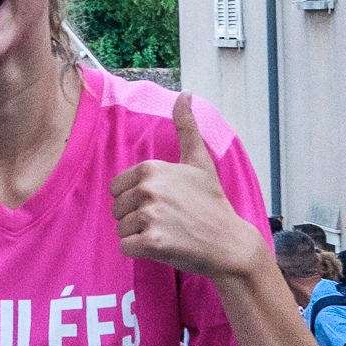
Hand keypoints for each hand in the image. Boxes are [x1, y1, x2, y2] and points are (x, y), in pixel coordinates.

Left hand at [110, 94, 262, 279]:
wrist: (229, 242)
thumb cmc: (211, 202)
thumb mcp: (199, 161)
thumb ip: (187, 128)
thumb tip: (186, 94)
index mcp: (152, 168)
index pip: (117, 188)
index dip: (135, 199)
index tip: (163, 203)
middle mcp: (149, 189)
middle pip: (117, 209)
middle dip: (136, 218)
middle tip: (167, 220)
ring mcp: (150, 216)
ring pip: (121, 229)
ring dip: (139, 235)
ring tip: (168, 232)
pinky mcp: (152, 242)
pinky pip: (125, 248)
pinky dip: (140, 251)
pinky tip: (164, 246)